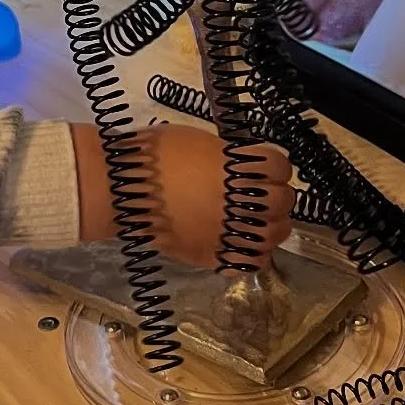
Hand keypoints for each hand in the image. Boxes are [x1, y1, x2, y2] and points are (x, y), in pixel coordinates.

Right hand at [73, 123, 292, 269]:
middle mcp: (241, 199)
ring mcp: (229, 230)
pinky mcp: (213, 255)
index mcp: (239, 166)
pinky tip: (242, 245)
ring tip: (256, 224)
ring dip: (270, 227)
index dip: (274, 169)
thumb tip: (240, 168)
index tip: (263, 171)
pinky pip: (250, 262)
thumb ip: (228, 157)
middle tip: (260, 197)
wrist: (121, 186)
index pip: (280, 167)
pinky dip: (253, 255)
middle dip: (276, 197)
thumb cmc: (153, 154)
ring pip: (274, 234)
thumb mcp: (199, 142)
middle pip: (283, 201)